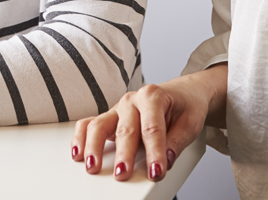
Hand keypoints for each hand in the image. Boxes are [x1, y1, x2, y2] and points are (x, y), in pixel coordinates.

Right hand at [71, 65, 226, 181]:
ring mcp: (118, 108)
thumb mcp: (190, 123)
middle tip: (121, 174)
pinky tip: (77, 152)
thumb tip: (166, 159)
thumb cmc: (184, 106)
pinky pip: (90, 124)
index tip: (156, 172)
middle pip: (125, 129)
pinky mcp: (110, 117)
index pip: (152, 129)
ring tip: (92, 165)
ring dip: (94, 146)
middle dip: (122, 154)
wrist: (181, 93)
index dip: (154, 152)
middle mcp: (131, 100)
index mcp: (152, 97)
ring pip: (99, 124)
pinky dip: (81, 137)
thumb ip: (177, 141)